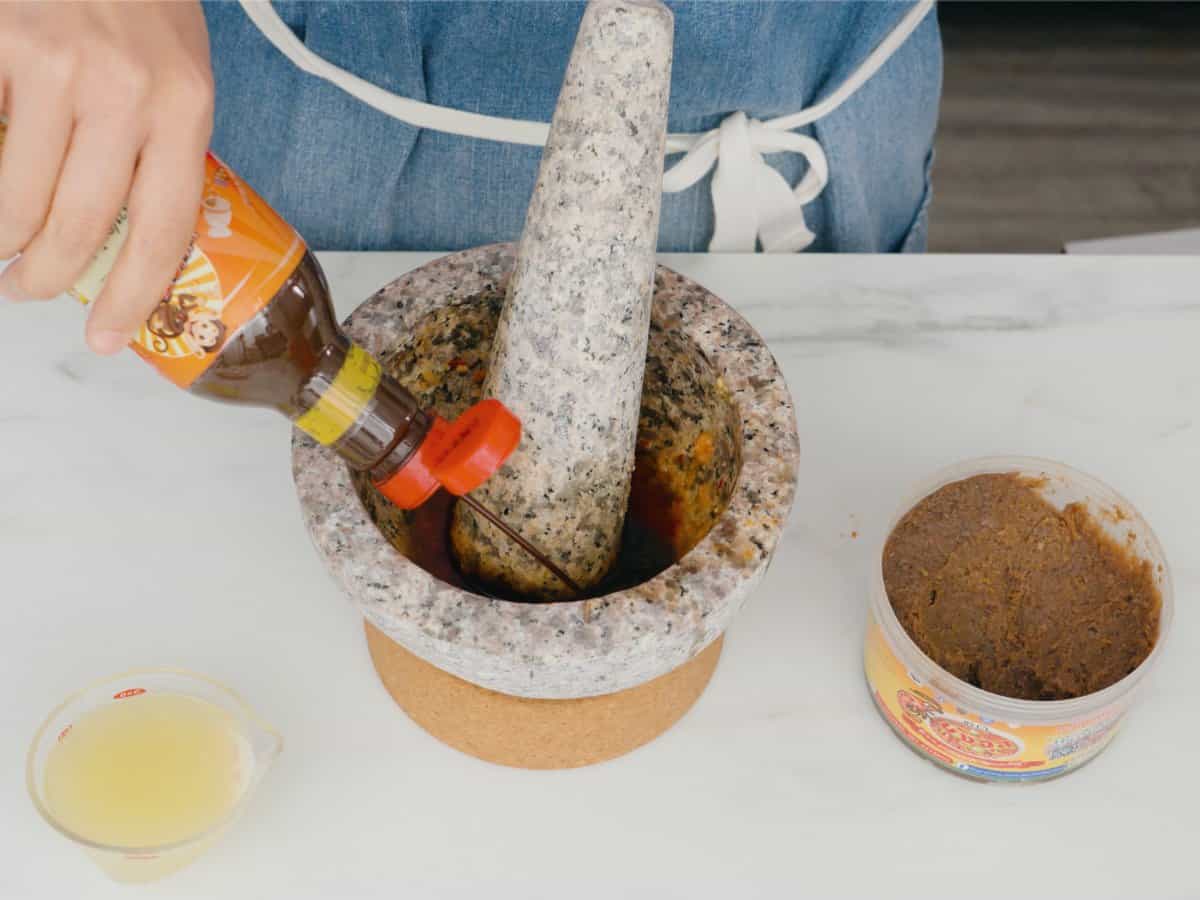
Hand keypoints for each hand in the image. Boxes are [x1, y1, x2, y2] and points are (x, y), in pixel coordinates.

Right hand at [0, 1, 212, 354]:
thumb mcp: (181, 73)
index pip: (162, 230)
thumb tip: (138, 238)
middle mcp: (124, 92)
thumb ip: (164, 146)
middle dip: (46, 278)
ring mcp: (54, 66)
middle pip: (78, 226)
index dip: (131, 296)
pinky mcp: (0, 44)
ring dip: (3, 242)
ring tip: (4, 250)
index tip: (105, 336)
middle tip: (28, 290)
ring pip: (14, 198)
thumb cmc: (140, 0)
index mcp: (185, 108)